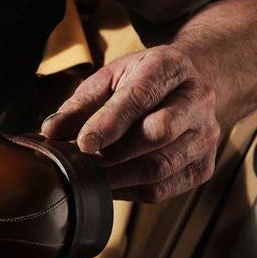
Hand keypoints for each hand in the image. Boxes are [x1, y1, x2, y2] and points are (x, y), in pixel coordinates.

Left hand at [42, 46, 220, 202]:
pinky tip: (110, 185)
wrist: (190, 84)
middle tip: (82, 163)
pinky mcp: (205, 166)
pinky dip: (131, 191)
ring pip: (162, 165)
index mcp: (169, 67)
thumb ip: (80, 104)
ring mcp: (205, 135)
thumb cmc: (141, 81)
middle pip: (159, 132)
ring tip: (90, 176)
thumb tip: (51, 132)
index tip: (83, 144)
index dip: (109, 123)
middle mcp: (196, 99)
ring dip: (120, 176)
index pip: (141, 96)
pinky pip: (165, 188)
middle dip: (115, 153)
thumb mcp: (109, 78)